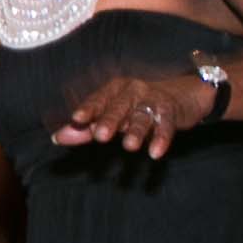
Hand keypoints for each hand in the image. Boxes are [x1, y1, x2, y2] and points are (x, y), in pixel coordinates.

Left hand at [51, 72, 209, 157]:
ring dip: (135, 131)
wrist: (185, 94)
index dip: (88, 108)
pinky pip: (166, 125)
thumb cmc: (139, 106)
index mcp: (114, 90)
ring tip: (129, 147)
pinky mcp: (172, 111)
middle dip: (109, 120)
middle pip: (119, 106)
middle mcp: (133, 90)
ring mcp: (153, 99)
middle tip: (99, 136)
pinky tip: (155, 153)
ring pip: (142, 116)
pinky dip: (161, 138)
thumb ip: (86, 129)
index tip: (76, 119)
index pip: (98, 99)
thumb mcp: (114, 116)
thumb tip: (57, 138)